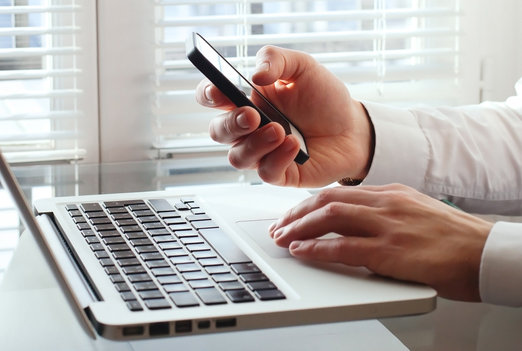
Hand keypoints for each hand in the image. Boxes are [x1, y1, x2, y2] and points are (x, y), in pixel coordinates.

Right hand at [196, 46, 373, 186]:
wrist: (353, 128)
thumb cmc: (325, 98)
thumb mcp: (303, 67)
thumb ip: (277, 59)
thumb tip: (255, 74)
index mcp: (247, 100)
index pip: (212, 98)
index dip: (208, 94)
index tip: (218, 91)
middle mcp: (249, 129)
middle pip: (218, 132)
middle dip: (231, 124)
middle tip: (253, 115)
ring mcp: (262, 153)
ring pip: (238, 157)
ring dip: (255, 144)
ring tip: (280, 130)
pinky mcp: (279, 173)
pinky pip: (265, 173)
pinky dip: (277, 159)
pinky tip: (295, 145)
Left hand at [269, 184, 492, 301]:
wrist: (486, 253)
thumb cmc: (452, 237)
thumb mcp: (414, 212)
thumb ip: (383, 214)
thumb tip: (354, 226)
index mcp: (390, 193)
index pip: (338, 192)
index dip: (309, 204)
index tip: (293, 214)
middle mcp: (386, 203)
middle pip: (327, 200)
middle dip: (297, 213)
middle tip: (279, 226)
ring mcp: (389, 225)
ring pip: (330, 217)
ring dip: (299, 227)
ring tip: (281, 237)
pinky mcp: (392, 251)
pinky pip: (343, 247)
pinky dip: (317, 249)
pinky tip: (301, 251)